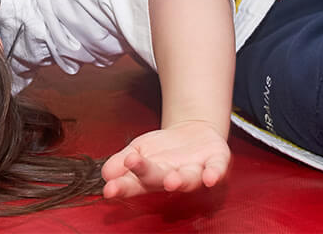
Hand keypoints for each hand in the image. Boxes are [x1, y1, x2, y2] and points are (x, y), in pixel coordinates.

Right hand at [101, 120, 230, 198]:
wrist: (195, 133)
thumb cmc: (164, 148)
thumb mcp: (137, 150)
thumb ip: (120, 162)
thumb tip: (105, 174)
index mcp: (151, 177)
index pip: (134, 183)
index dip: (122, 187)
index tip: (109, 189)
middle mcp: (173, 177)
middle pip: (158, 179)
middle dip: (147, 175)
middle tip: (135, 169)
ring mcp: (195, 170)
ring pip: (188, 179)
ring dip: (180, 180)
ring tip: (170, 181)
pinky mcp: (215, 161)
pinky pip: (216, 168)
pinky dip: (214, 174)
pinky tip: (209, 177)